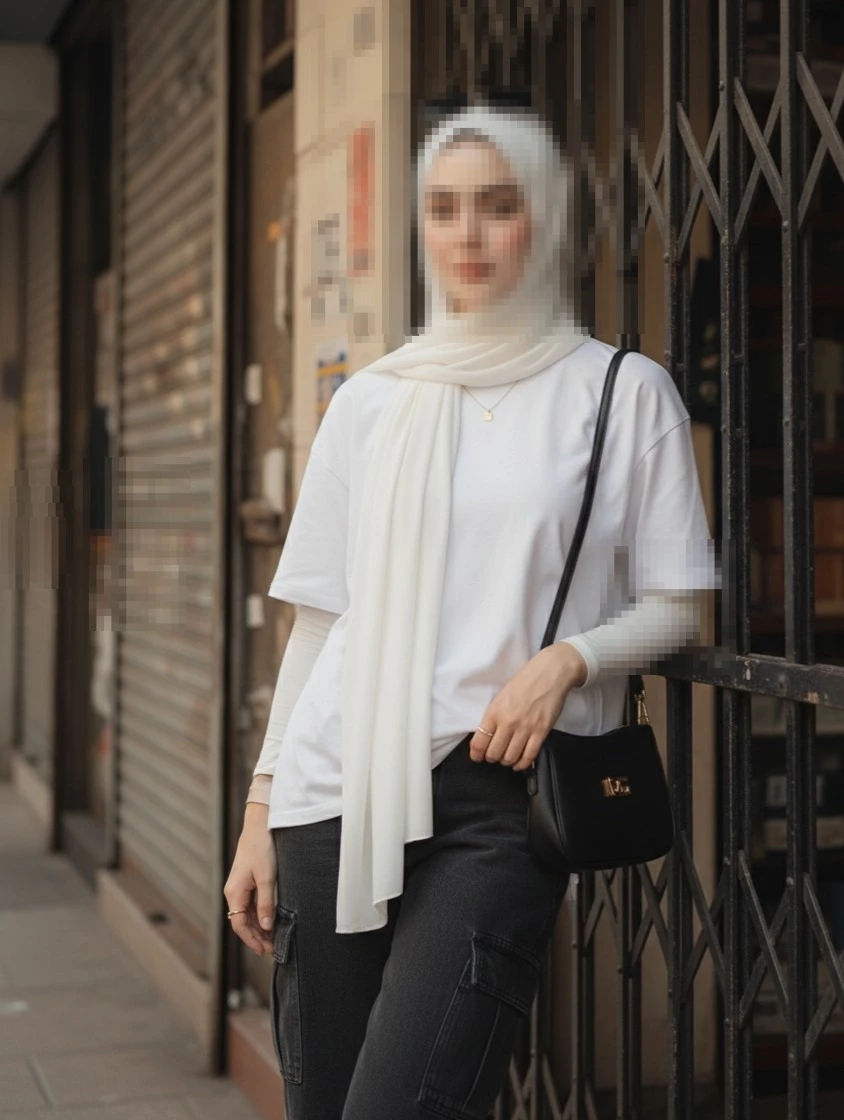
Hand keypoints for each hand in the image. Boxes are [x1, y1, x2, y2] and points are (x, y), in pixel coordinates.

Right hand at [224, 804, 276, 955]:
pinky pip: (251, 904)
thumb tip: (265, 926)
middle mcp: (234, 892)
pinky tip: (270, 921)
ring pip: (247, 914)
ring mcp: (240, 887)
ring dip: (259, 927)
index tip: (264, 950)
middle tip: (273, 949)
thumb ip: (266, 903)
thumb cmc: (262, 848)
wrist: (260, 825)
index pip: (239, 925)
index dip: (251, 940)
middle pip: (242, 922)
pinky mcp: (247, 881)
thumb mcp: (267, 877)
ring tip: (273, 939)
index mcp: (234, 892)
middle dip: (257, 937)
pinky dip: (259, 915)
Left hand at [468, 642, 587, 770]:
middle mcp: (508, 722)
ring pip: (510, 758)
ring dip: (507, 761)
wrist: (549, 673)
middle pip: (494, 754)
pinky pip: (529, 756)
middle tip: (494, 756)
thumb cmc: (525, 681)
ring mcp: (525, 728)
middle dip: (492, 758)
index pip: (479, 742)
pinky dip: (522, 764)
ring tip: (507, 757)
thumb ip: (493, 716)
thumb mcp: (501, 696)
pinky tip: (520, 763)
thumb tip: (487, 735)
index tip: (477, 757)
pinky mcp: (541, 732)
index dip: (476, 754)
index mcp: (494, 712)